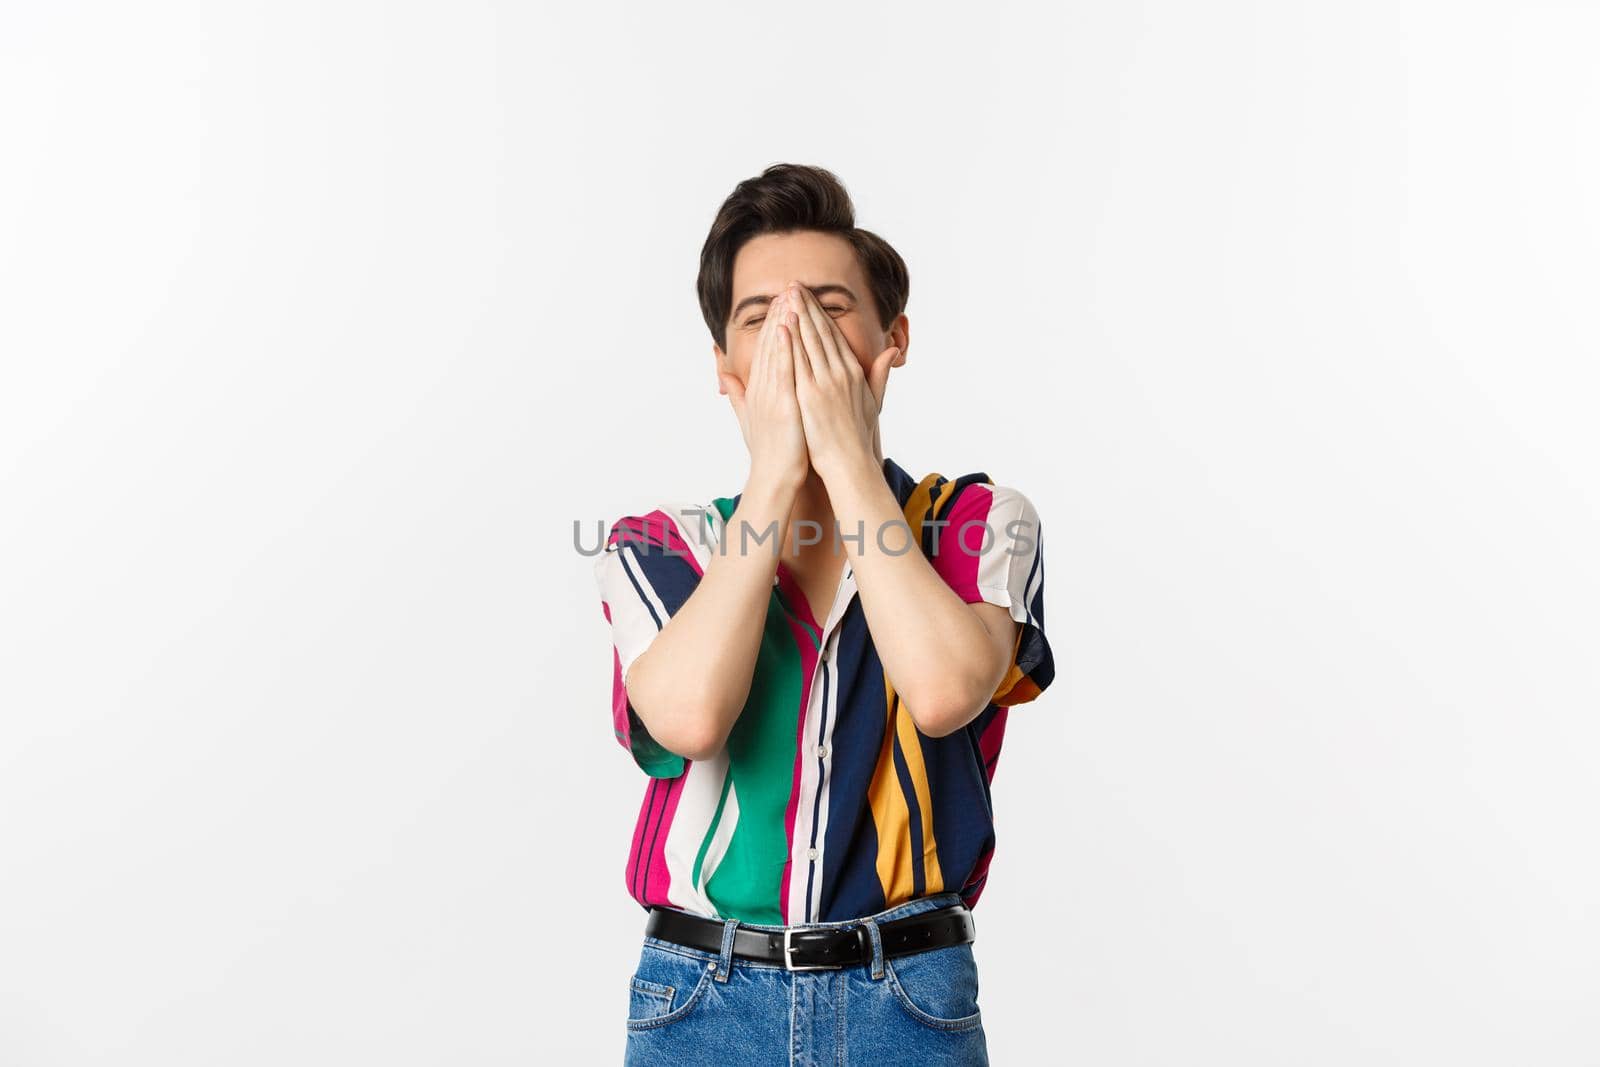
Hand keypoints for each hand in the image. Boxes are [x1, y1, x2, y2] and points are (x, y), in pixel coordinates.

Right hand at [719, 288, 808, 492]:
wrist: (776, 477)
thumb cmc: (770, 451)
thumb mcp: (749, 417)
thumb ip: (737, 392)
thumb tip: (722, 374)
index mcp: (758, 389)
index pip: (767, 349)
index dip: (773, 323)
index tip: (782, 300)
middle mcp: (762, 388)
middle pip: (771, 344)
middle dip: (778, 315)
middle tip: (788, 287)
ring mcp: (771, 395)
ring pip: (776, 351)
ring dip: (782, 322)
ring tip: (789, 296)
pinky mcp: (782, 404)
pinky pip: (784, 370)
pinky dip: (785, 348)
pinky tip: (789, 327)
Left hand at [783, 281, 898, 482]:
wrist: (850, 463)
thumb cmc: (858, 438)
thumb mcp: (874, 402)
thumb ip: (880, 374)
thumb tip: (893, 349)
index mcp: (854, 373)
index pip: (835, 337)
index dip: (821, 314)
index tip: (810, 297)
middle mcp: (841, 373)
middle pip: (821, 332)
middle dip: (807, 306)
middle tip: (795, 284)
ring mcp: (826, 383)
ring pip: (810, 341)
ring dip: (798, 315)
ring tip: (787, 294)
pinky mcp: (811, 395)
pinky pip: (799, 362)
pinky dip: (792, 341)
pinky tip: (784, 323)